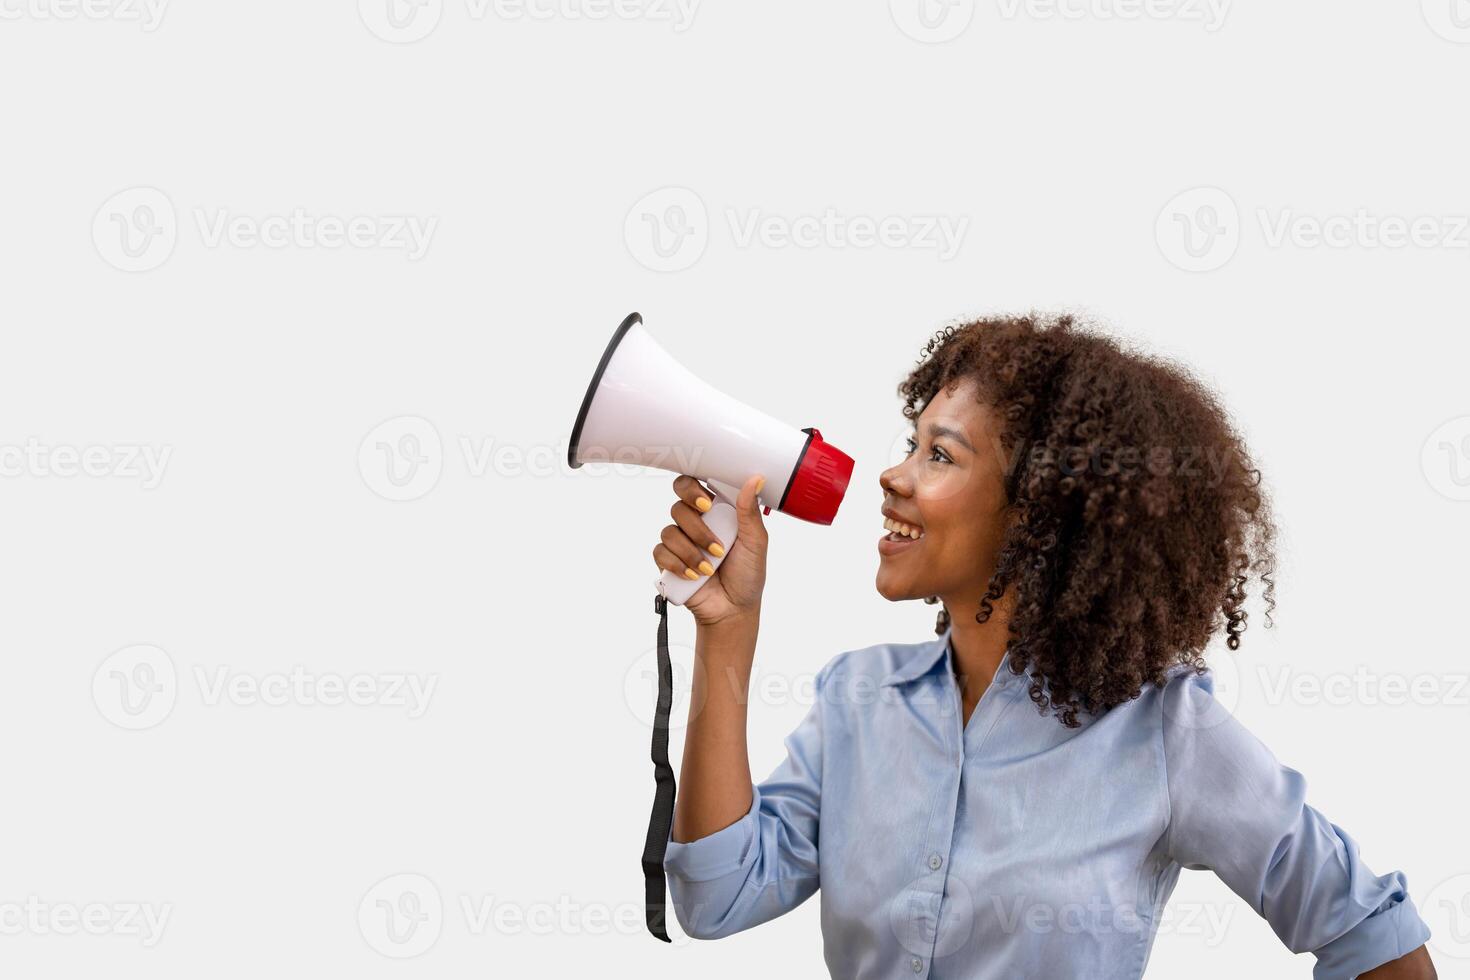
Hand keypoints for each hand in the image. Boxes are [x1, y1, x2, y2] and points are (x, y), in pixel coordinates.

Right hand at [652, 473, 767, 628]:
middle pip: (678, 506)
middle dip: (694, 525)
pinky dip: (679, 565)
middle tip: (712, 543)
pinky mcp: (667, 562)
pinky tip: (695, 576)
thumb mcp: (755, 542)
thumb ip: (750, 511)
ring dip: (691, 551)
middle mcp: (695, 523)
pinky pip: (661, 553)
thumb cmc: (747, 574)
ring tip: (710, 568)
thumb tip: (755, 480)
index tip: (706, 504)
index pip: (694, 486)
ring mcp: (679, 542)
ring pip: (670, 531)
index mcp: (715, 512)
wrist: (733, 609)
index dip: (692, 490)